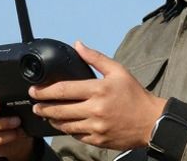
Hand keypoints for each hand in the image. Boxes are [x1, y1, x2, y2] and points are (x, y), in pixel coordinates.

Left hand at [28, 41, 165, 149]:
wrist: (152, 122)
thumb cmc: (134, 95)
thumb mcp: (118, 70)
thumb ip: (95, 58)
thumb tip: (77, 44)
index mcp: (98, 90)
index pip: (64, 89)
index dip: (45, 91)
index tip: (34, 90)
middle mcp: (96, 109)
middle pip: (61, 110)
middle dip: (43, 107)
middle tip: (34, 105)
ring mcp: (97, 127)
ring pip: (66, 125)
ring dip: (53, 120)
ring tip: (46, 115)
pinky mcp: (99, 140)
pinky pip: (77, 136)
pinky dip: (68, 130)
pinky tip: (64, 125)